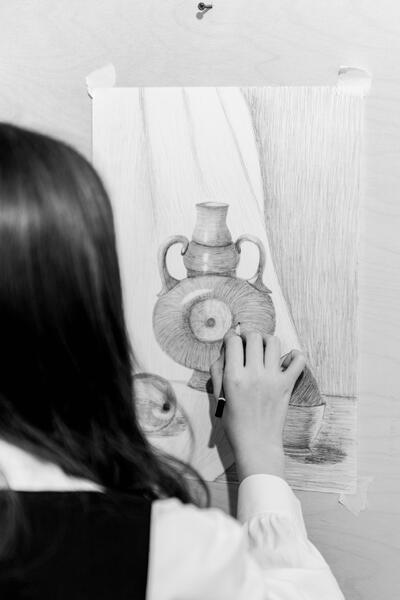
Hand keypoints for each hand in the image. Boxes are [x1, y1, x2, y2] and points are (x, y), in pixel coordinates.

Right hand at [210, 331, 305, 480]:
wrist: (256, 444)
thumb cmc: (235, 423)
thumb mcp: (220, 395)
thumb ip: (221, 371)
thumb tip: (228, 351)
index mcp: (233, 377)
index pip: (233, 341)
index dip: (231, 338)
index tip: (232, 342)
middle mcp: (254, 374)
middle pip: (254, 337)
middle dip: (249, 336)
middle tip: (247, 344)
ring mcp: (272, 378)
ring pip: (273, 342)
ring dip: (267, 341)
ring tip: (264, 349)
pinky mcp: (287, 385)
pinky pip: (298, 361)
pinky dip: (295, 356)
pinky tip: (286, 359)